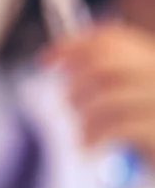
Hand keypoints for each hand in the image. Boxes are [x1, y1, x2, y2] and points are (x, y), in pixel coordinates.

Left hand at [43, 23, 154, 163]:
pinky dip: (94, 138)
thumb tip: (65, 66)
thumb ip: (106, 78)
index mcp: (151, 58)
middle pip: (104, 66)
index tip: (44, 60)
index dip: (70, 46)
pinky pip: (117, 127)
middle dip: (76, 86)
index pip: (108, 38)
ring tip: (83, 136)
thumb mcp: (131, 96)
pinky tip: (88, 149)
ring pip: (107, 99)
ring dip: (85, 120)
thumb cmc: (148, 129)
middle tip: (69, 105)